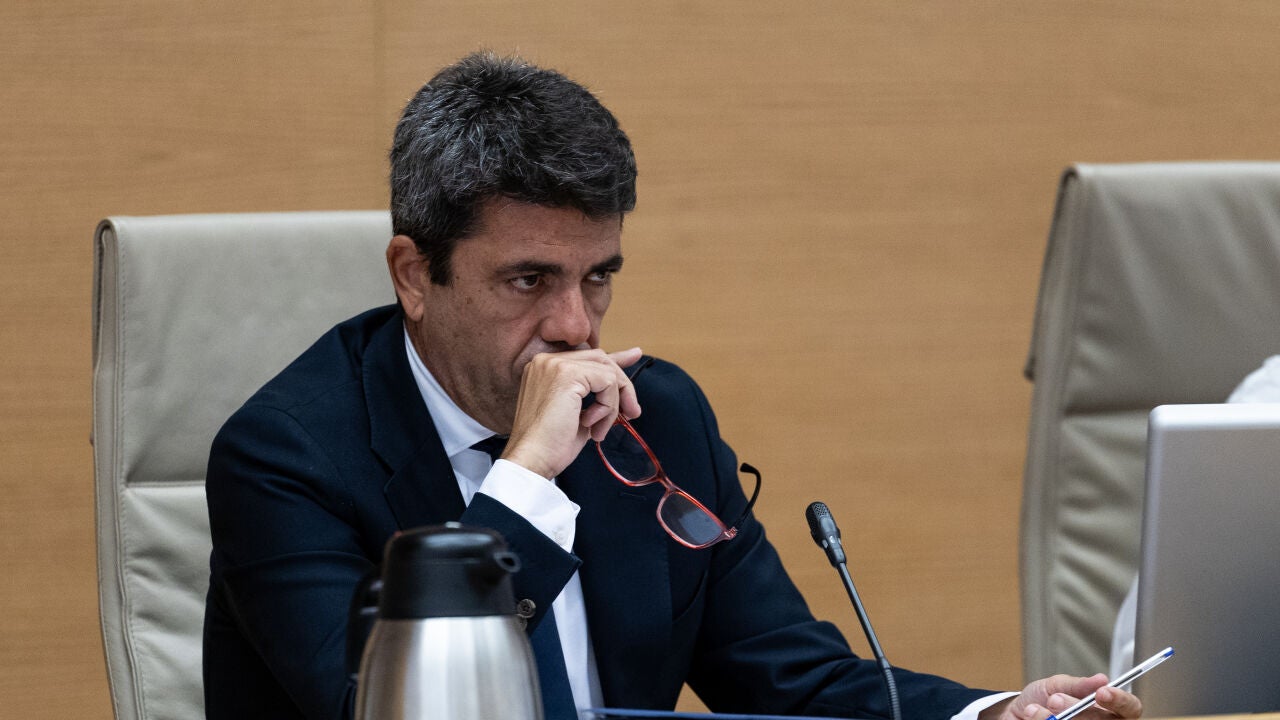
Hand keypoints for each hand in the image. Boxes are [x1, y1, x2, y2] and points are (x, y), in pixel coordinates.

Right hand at [502, 347, 643, 478]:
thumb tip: (620, 388)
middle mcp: (547, 361)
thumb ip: (595, 395)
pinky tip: (593, 425)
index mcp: (545, 368)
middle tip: (632, 411)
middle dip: (622, 385)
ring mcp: (555, 365)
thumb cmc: (550, 445)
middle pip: (601, 359)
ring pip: (607, 371)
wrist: (532, 460)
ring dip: (613, 402)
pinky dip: (609, 406)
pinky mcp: (567, 375)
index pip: (587, 357)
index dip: (615, 358)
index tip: (635, 355)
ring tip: (601, 428)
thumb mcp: (578, 413)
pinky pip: (607, 382)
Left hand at [982, 674, 1142, 719]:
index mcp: (1106, 711)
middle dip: (1078, 709)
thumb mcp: (1056, 685)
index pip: (1130, 709)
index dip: (1121, 701)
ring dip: (1055, 717)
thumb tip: (1102, 678)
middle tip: (1055, 699)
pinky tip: (1033, 716)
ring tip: (1036, 709)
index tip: (1102, 692)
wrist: (1014, 715)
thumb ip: (1078, 684)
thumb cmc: (1040, 700)